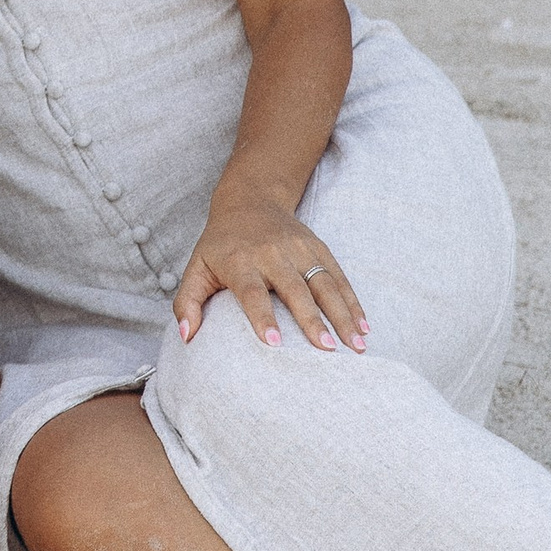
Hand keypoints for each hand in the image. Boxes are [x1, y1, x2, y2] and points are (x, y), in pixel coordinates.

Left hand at [173, 197, 366, 355]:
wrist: (249, 200)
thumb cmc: (220, 244)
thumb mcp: (197, 267)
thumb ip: (187, 302)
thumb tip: (186, 336)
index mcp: (240, 261)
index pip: (252, 291)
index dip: (262, 317)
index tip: (273, 344)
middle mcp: (273, 254)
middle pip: (295, 289)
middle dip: (312, 320)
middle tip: (327, 350)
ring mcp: (300, 250)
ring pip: (324, 284)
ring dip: (343, 315)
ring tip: (357, 346)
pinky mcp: (318, 248)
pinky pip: (339, 277)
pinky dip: (353, 301)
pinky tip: (364, 326)